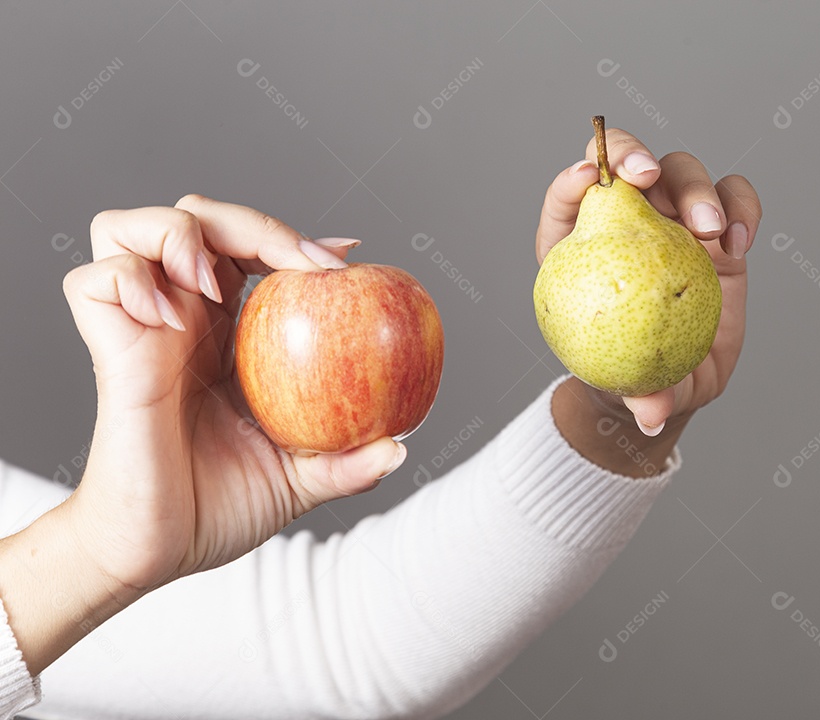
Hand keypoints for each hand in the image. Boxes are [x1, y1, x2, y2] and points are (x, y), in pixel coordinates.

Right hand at [63, 196, 406, 598]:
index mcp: (225, 336)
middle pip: (197, 221)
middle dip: (250, 224)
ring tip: (213, 279)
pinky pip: (93, 282)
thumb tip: (402, 450)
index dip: (291, 240)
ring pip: (128, 230)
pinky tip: (168, 317)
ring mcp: (140, 329)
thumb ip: (346, 464)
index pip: (251, 254)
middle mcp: (181, 320)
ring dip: (177, 233)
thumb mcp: (298, 481)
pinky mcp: (107, 350)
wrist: (155, 552)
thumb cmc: (216, 509)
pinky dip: (128, 279)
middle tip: (301, 268)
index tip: (345, 258)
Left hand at [536, 129, 761, 434]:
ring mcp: (674, 221)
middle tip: (648, 178)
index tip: (587, 181)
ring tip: (708, 232)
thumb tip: (652, 411)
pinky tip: (740, 241)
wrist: (679, 379)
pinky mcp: (719, 229)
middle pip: (625, 163)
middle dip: (631, 155)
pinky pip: (734, 197)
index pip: (567, 199)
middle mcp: (627, 221)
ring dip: (695, 189)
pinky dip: (741, 207)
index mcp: (583, 248)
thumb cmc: (637, 379)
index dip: (571, 181)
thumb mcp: (634, 392)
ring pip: (682, 171)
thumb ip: (642, 396)